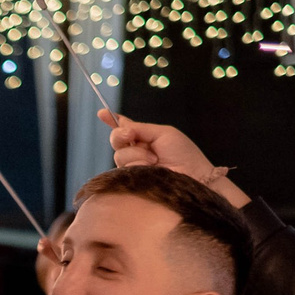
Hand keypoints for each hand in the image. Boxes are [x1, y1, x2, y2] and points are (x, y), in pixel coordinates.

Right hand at [102, 112, 248, 206]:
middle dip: (121, 136)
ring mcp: (134, 167)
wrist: (193, 176)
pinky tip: (150, 167)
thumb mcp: (163, 133)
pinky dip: (137, 165)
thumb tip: (121, 126)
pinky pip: (123, 169)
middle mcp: (137, 152)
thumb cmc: (184, 154)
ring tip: (155, 160)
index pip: (125, 127)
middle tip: (132, 137)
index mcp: (145, 138)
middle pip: (116, 140)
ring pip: (119, 156)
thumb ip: (140, 128)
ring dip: (137, 155)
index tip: (101, 113)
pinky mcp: (133, 181)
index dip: (112, 120)